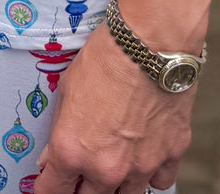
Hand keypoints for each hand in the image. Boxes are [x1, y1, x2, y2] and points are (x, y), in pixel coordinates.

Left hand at [35, 21, 194, 193]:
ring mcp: (141, 166)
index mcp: (73, 151)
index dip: (49, 187)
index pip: (52, 191)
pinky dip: (152, 174)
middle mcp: (106, 168)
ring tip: (116, 161)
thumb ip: (60, 128)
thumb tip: (51, 155)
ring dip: (117, 184)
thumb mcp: (67, 88)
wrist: (151, 41)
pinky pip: (160, 182)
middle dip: (82, 186)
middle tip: (83, 170)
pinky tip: (146, 155)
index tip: (51, 182)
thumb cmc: (107, 56)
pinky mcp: (171, 155)